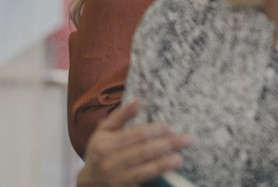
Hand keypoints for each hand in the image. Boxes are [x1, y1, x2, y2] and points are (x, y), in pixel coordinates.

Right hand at [77, 99, 193, 186]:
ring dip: (164, 164)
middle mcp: (111, 162)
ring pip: (145, 170)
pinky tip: (169, 170)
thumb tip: (138, 100)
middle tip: (188, 139)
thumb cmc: (99, 151)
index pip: (136, 135)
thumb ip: (120, 116)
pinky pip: (144, 181)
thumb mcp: (104, 131)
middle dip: (167, 144)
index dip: (156, 130)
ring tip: (180, 158)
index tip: (172, 126)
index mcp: (106, 144)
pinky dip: (157, 175)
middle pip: (144, 151)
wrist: (89, 183)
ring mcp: (118, 178)